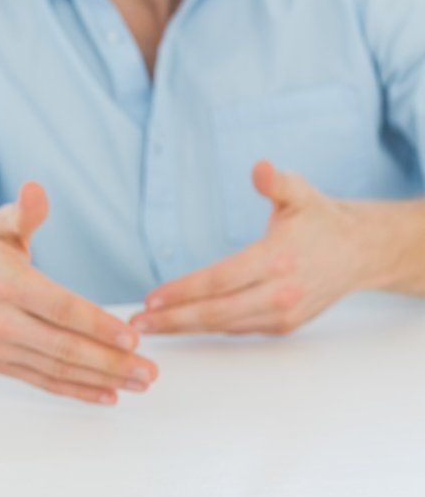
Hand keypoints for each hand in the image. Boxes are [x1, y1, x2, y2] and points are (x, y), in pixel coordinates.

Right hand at [0, 182, 154, 404]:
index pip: (59, 308)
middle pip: (62, 346)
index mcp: (4, 283)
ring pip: (56, 368)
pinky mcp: (0, 363)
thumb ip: (24, 213)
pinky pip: (42, 381)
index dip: (97, 325)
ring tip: (140, 382)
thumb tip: (36, 189)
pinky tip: (108, 394)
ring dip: (102, 379)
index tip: (132, 337)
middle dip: (110, 361)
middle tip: (149, 369)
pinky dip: (76, 391)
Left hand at [135, 161, 364, 335]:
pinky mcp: (285, 325)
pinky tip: (182, 323)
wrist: (359, 252)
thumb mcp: (300, 192)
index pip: (221, 279)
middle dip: (173, 319)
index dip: (183, 291)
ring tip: (150, 326)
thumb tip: (260, 168)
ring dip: (185, 328)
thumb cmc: (320, 220)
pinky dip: (209, 328)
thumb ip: (277, 182)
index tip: (151, 297)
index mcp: (278, 259)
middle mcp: (281, 291)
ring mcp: (283, 313)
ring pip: (225, 326)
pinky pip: (238, 329)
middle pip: (217, 312)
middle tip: (137, 324)